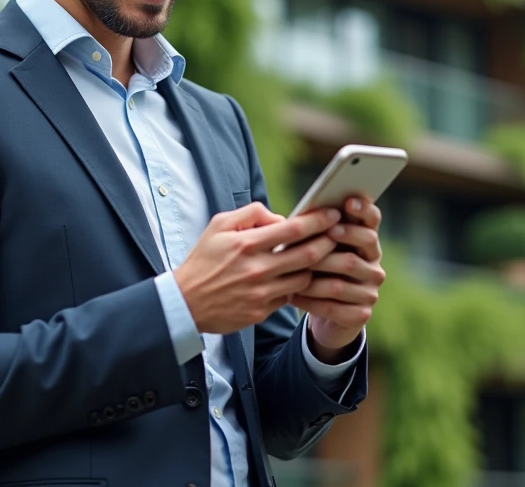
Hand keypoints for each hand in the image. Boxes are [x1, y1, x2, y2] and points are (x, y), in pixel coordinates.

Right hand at [174, 202, 341, 334]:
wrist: (185, 302)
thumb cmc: (203, 259)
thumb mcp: (219, 225)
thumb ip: (250, 214)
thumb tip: (279, 217)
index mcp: (247, 243)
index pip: (293, 229)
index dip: (318, 220)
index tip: (333, 213)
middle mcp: (257, 268)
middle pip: (308, 254)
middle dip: (329, 241)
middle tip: (340, 233)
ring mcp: (261, 293)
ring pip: (304, 278)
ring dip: (317, 267)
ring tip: (324, 257)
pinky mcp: (261, 311)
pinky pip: (290, 296)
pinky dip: (299, 286)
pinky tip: (301, 277)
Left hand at [293, 197, 385, 357]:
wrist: (323, 312)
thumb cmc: (314, 270)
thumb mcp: (316, 248)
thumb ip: (314, 231)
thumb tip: (298, 216)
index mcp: (365, 242)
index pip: (372, 220)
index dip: (363, 210)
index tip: (348, 202)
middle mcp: (373, 264)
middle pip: (364, 245)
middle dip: (340, 239)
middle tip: (324, 234)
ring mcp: (370, 291)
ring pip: (342, 280)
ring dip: (314, 276)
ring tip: (291, 272)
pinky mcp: (362, 314)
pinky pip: (335, 307)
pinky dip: (310, 301)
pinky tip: (291, 295)